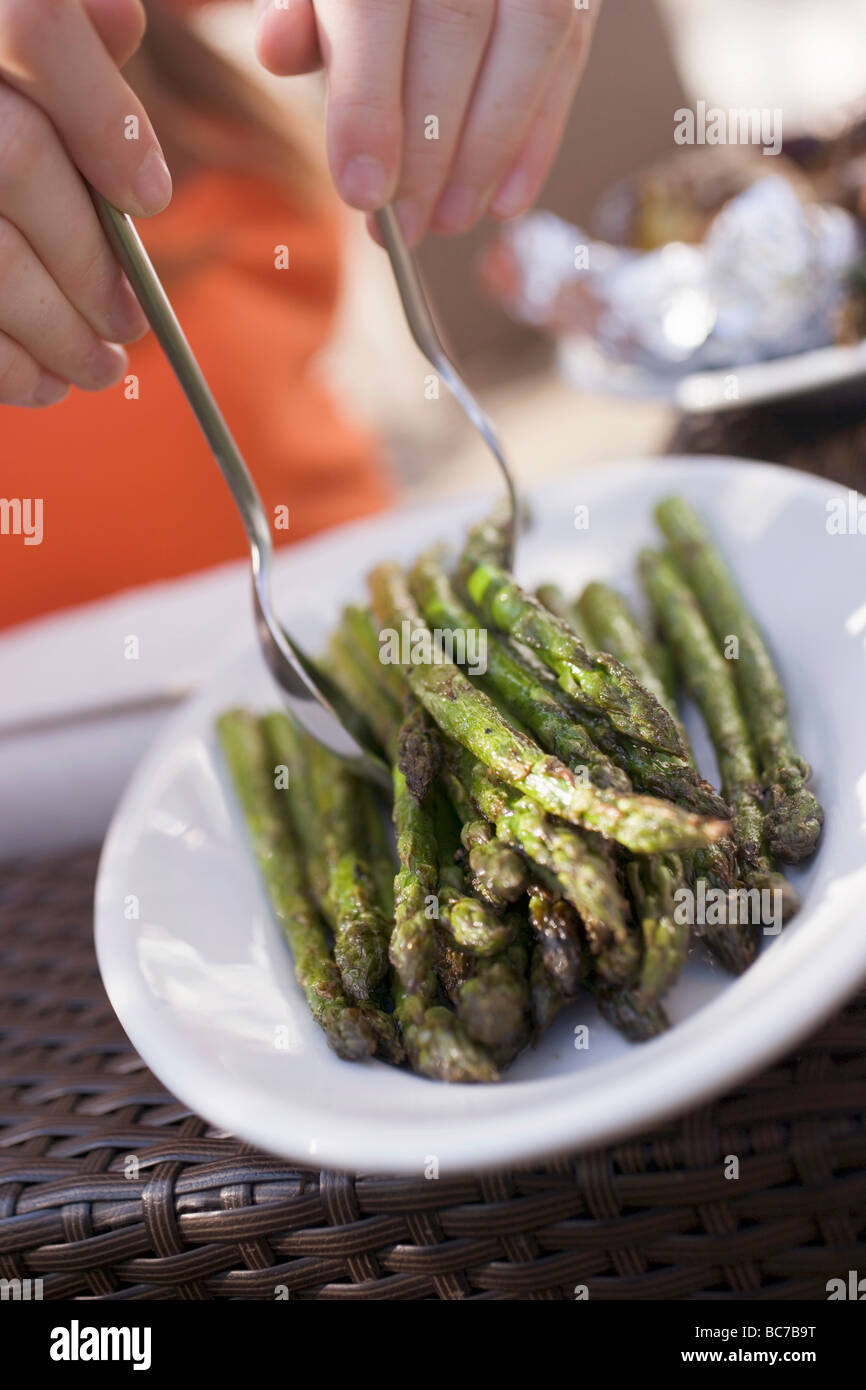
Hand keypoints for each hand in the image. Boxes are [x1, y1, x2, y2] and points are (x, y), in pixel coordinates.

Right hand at [0, 0, 167, 407]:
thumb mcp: (10, 37)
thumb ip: (69, 33)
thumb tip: (122, 26)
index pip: (36, 25)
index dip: (104, 119)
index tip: (149, 199)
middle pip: (15, 160)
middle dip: (90, 258)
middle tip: (132, 321)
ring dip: (56, 330)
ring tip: (99, 368)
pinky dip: (3, 366)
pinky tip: (40, 385)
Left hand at [255, 0, 598, 245]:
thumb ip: (299, 5)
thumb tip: (276, 50)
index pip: (374, 6)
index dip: (368, 104)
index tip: (362, 192)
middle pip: (455, 29)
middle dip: (429, 147)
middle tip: (403, 226)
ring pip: (529, 40)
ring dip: (489, 150)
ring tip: (449, 220)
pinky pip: (570, 51)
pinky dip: (539, 137)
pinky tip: (504, 201)